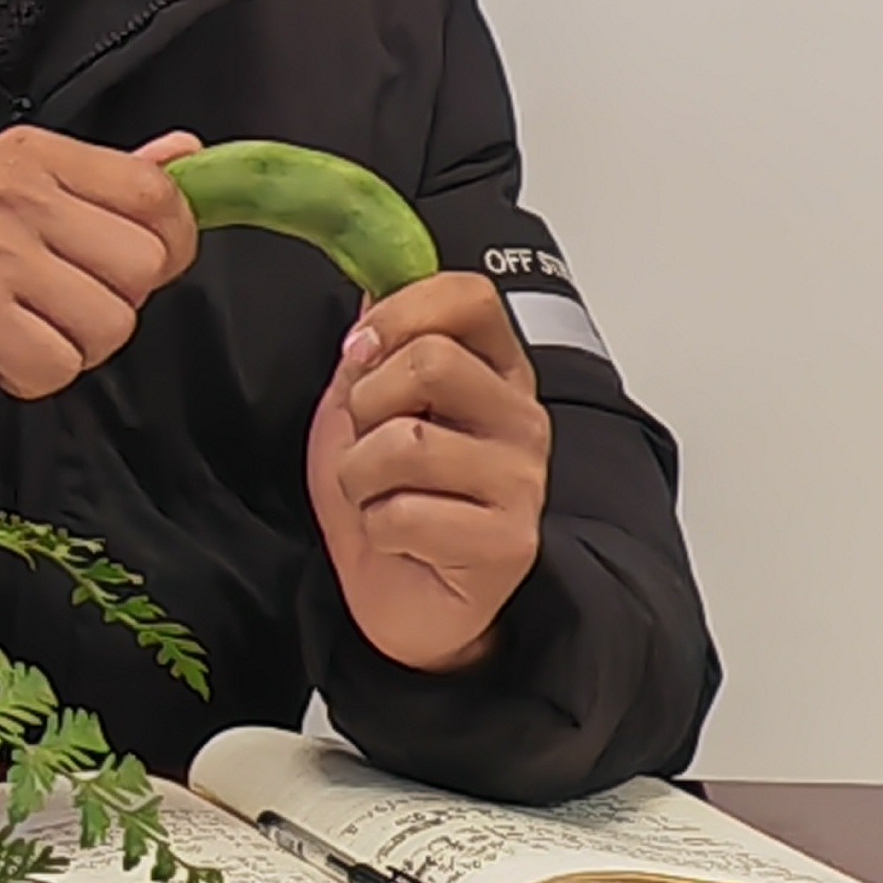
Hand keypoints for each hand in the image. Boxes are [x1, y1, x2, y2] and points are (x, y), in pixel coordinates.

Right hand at [0, 127, 201, 444]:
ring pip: (111, 325)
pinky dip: (28, 377)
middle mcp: (11, 190)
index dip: (162, 246)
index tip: (118, 268)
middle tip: (46, 303)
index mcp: (29, 154)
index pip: (157, 194)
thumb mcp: (15, 202)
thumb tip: (187, 154)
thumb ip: (105, 180)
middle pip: (145, 267)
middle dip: (108, 304)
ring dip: (69, 347)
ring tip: (13, 326)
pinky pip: (59, 367)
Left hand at [305, 273, 550, 675]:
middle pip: (431, 361)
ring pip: (407, 440)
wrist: (403, 596)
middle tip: (366, 442)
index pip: (469, 296)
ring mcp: (523, 480)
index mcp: (494, 370)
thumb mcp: (362, 408)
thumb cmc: (388, 496)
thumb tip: (370, 285)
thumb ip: (373, 349)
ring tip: (375, 495)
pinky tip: (398, 538)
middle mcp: (520, 417)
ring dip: (359, 473)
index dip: (400, 311)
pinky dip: (376, 526)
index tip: (359, 349)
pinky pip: (405, 513)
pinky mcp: (509, 542)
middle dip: (366, 403)